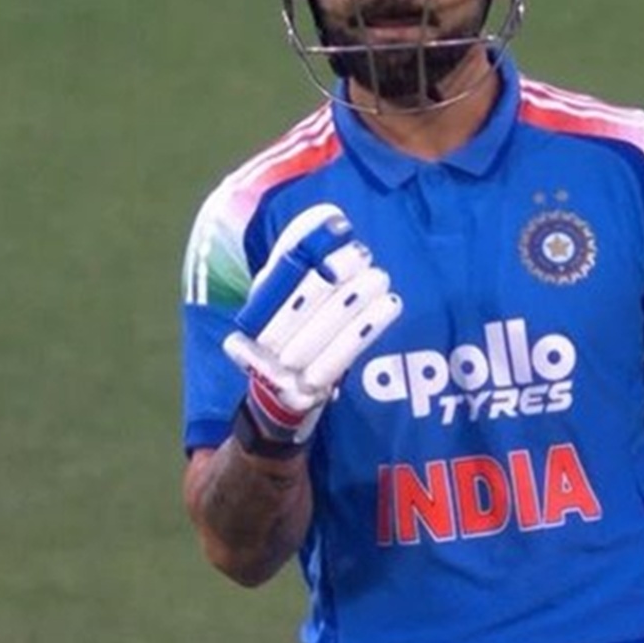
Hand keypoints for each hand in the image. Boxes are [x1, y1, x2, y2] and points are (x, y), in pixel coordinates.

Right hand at [223, 204, 401, 444]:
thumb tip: (330, 224)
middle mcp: (261, 338)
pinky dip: (365, 328)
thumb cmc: (291, 352)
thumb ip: (297, 275)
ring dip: (356, 297)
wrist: (273, 417)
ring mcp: (280, 367)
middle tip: (364, 253)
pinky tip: (388, 305)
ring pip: (323, 323)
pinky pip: (339, 355)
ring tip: (381, 277)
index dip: (305, 244)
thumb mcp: (285, 313)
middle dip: (336, 270)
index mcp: (255, 312)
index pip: (279, 271)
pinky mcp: (304, 391)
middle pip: (302, 296)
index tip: (335, 225)